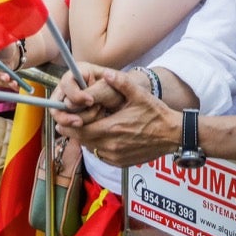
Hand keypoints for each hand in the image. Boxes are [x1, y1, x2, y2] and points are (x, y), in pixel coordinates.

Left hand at [57, 68, 178, 165]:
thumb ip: (121, 83)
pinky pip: (101, 156)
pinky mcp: (120, 162)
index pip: (81, 129)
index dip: (69, 124)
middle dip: (73, 131)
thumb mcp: (139, 95)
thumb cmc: (156, 114)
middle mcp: (112, 145)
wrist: (172, 134)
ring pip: (91, 148)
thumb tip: (106, 73)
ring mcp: (116, 156)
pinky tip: (99, 136)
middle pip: (82, 140)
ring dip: (84, 139)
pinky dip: (96, 147)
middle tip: (66, 123)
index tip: (63, 118)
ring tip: (82, 127)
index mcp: (113, 128)